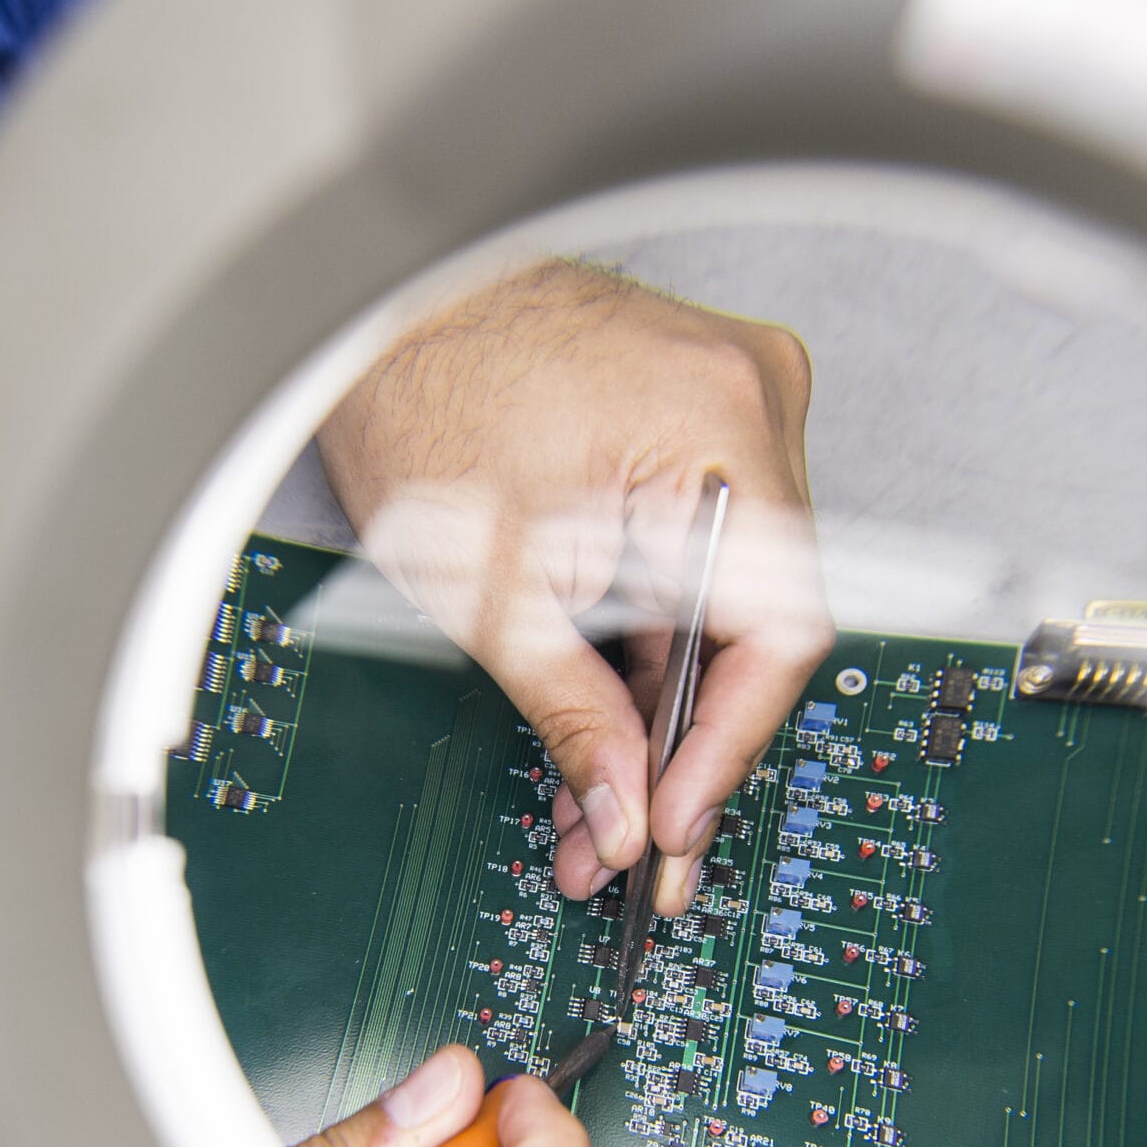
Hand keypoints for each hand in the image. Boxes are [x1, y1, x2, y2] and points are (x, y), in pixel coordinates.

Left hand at [319, 261, 829, 915]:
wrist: (367, 307)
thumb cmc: (413, 387)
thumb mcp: (490, 587)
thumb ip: (572, 713)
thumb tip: (620, 811)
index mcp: (723, 426)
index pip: (780, 632)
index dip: (726, 748)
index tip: (675, 827)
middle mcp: (750, 403)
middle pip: (755, 623)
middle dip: (675, 744)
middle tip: (623, 839)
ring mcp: (724, 406)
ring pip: (721, 601)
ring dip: (656, 702)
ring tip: (590, 799)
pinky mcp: (686, 423)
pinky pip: (692, 556)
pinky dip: (645, 638)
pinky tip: (604, 719)